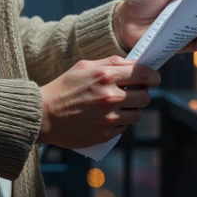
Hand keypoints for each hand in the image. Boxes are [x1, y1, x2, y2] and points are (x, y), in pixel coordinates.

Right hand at [39, 57, 160, 148]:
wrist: (43, 115)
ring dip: (132, 110)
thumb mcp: (83, 66)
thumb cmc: (62, 88)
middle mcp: (110, 97)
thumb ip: (110, 62)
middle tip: (133, 93)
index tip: (153, 79)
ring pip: (137, 114)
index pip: (144, 75)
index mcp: (106, 76)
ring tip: (118, 106)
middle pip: (145, 97)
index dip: (153, 77)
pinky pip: (124, 127)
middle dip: (142, 94)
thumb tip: (134, 63)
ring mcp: (108, 118)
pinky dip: (120, 122)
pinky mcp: (105, 134)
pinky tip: (106, 117)